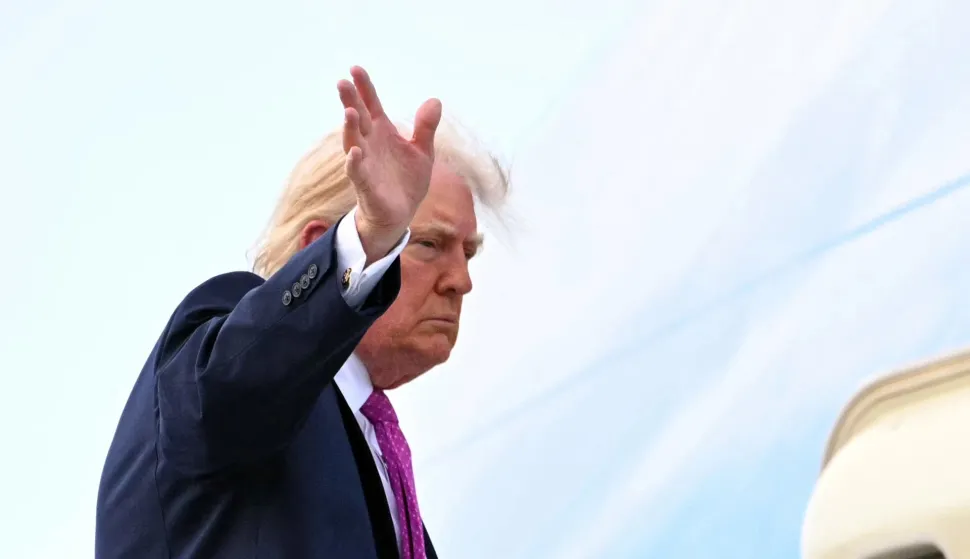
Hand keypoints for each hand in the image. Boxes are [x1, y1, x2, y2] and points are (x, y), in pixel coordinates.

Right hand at [337, 66, 442, 263]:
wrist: (400, 214)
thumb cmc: (406, 180)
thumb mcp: (422, 151)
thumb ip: (425, 127)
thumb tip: (435, 100)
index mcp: (382, 132)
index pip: (372, 105)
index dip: (364, 88)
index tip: (355, 69)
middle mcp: (369, 144)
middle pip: (358, 118)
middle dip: (350, 101)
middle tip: (343, 82)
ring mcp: (365, 163)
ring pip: (353, 142)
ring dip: (350, 128)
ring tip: (349, 112)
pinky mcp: (365, 185)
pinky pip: (357, 172)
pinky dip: (354, 162)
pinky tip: (354, 152)